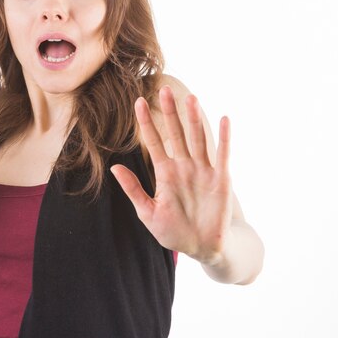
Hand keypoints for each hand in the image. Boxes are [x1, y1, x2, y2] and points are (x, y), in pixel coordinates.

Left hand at [110, 85, 232, 264]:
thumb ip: (134, 189)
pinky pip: (222, 155)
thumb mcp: (148, 212)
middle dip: (170, 113)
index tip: (138, 102)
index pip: (154, 142)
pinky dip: (224, 138)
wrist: (202, 248)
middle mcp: (184, 167)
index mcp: (165, 173)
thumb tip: (113, 167)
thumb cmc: (174, 232)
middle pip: (176, 134)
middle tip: (163, 89)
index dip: (146, 123)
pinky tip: (224, 119)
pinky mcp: (220, 180)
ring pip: (197, 139)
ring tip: (189, 99)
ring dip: (194, 119)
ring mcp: (203, 171)